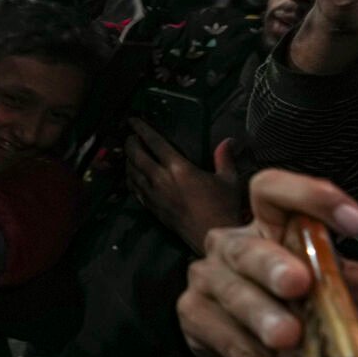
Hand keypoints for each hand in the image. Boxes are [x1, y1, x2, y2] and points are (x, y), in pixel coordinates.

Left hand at [125, 122, 242, 253]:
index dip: (141, 129)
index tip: (133, 120)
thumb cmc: (224, 208)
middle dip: (130, 142)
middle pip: (136, 155)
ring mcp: (154, 194)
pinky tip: (131, 174)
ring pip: (131, 171)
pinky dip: (129, 177)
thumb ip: (224, 158)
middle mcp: (161, 179)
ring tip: (129, 151)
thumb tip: (228, 141)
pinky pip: (134, 188)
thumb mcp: (229, 180)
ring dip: (128, 159)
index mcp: (179, 168)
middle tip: (129, 135)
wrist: (212, 236)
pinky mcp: (152, 207)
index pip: (154, 142)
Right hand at [179, 169, 357, 356]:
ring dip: (261, 315)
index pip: (274, 190)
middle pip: (247, 246)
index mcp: (271, 225)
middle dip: (271, 264)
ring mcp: (207, 278)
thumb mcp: (343, 295)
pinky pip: (223, 336)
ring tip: (288, 339)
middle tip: (298, 285)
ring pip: (231, 292)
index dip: (312, 196)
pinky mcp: (193, 314)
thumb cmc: (313, 318)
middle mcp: (232, 245)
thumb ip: (356, 285)